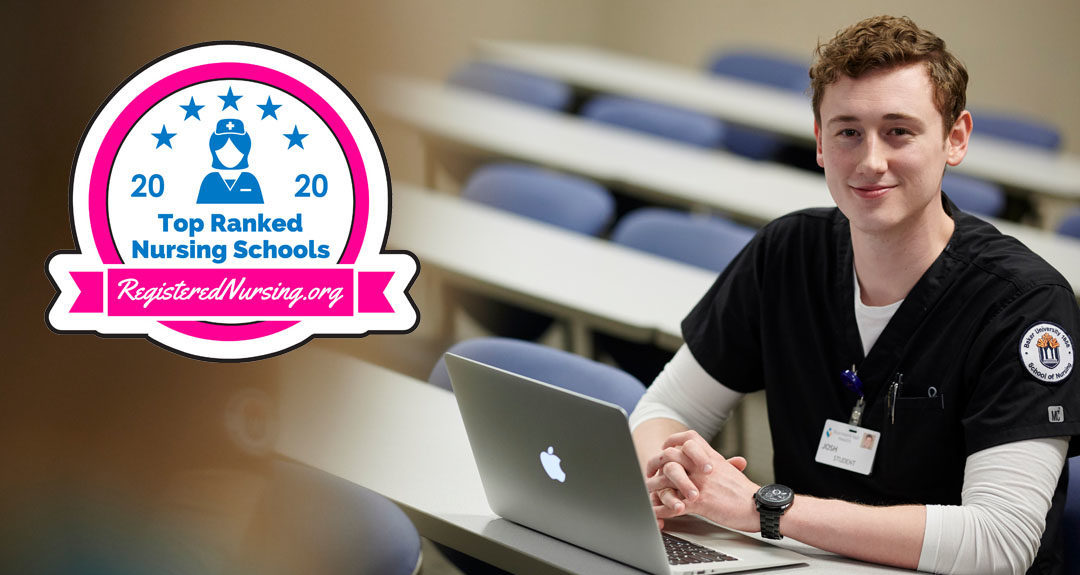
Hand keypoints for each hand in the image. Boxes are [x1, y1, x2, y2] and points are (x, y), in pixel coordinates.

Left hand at [644, 430, 759, 531]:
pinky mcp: (700, 501)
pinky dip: (662, 509)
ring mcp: (701, 483)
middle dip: (656, 463)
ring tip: (649, 492)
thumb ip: (716, 463)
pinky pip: (673, 504)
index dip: (672, 442)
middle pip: (671, 454)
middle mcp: (704, 467)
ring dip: (655, 486)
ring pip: (668, 476)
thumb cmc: (746, 493)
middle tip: (651, 472)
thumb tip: (707, 461)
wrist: (761, 507)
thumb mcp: (730, 470)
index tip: (665, 450)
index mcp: (711, 457)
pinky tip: (656, 512)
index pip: (687, 438)